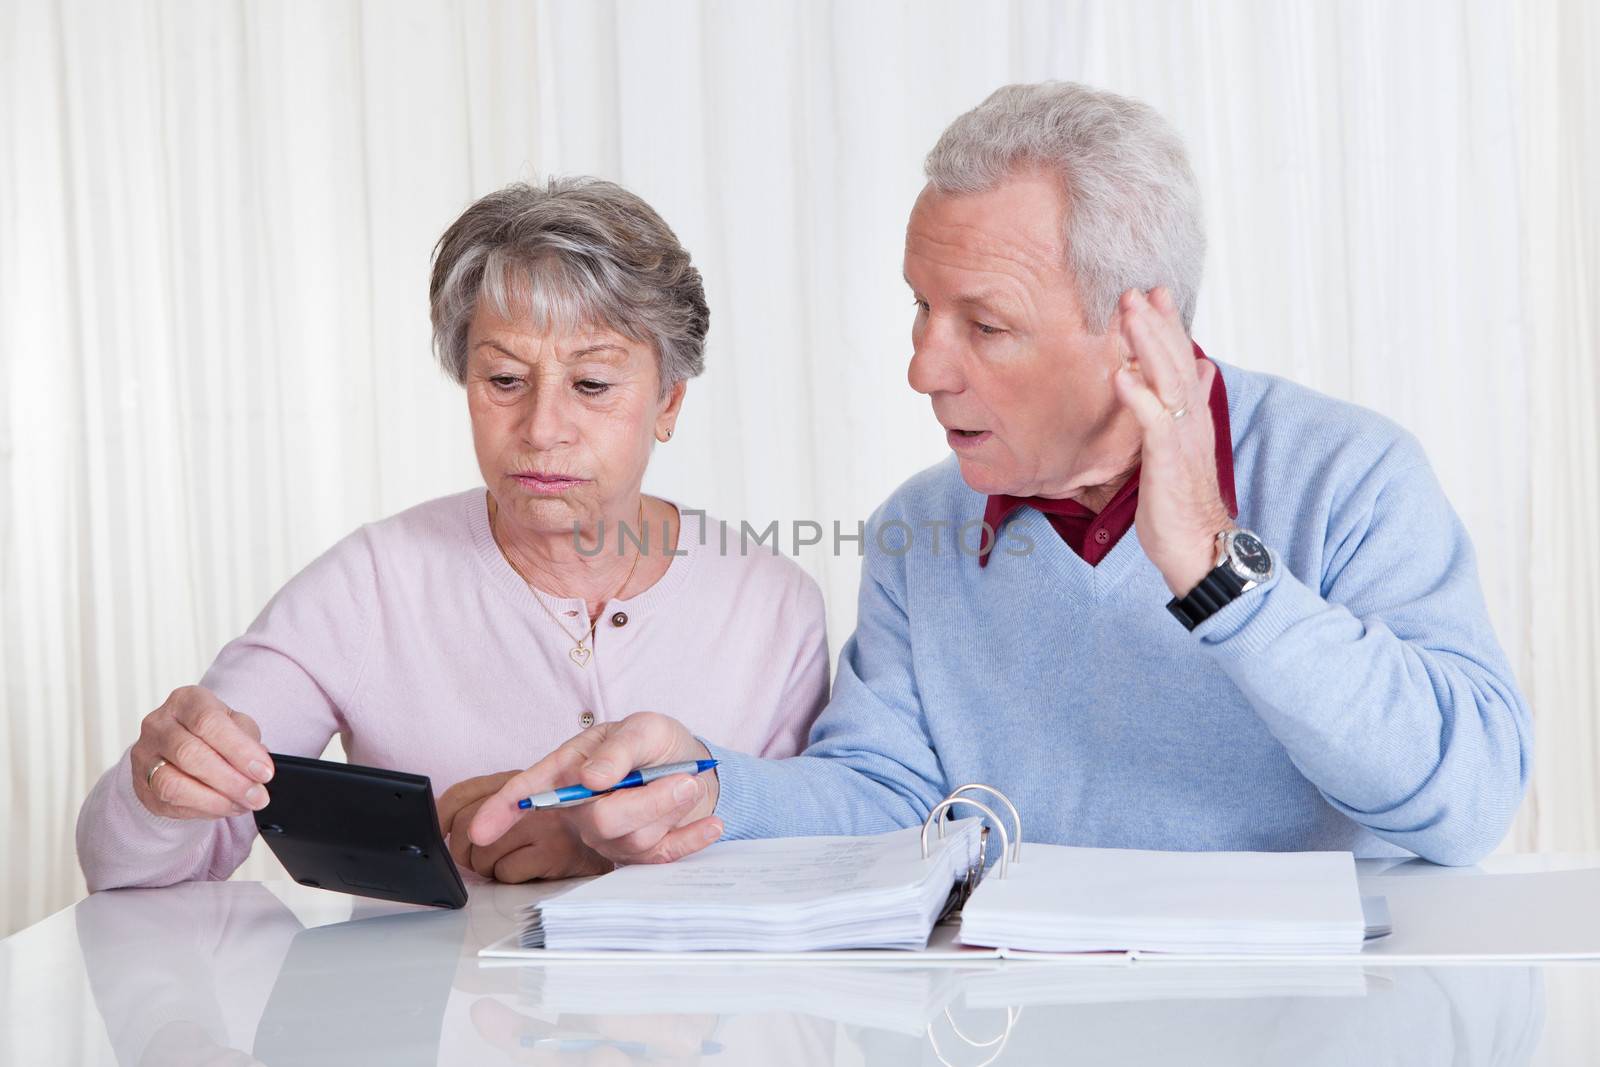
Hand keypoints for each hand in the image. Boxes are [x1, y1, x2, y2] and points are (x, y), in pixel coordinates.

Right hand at [130, 686, 273, 819]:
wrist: (180, 747)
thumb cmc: (214, 733)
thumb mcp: (236, 725)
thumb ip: (248, 742)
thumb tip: (258, 768)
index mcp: (186, 701)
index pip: (209, 722)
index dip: (239, 750)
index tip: (264, 772)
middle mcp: (158, 724)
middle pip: (190, 754)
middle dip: (230, 780)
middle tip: (257, 796)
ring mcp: (144, 755)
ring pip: (173, 784)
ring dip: (215, 800)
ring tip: (242, 804)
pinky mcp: (141, 785)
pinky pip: (169, 803)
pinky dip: (202, 809)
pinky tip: (223, 807)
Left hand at [438, 770, 611, 881]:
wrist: (637, 823)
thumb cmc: (579, 821)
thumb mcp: (539, 800)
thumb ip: (498, 803)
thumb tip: (445, 825)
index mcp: (523, 777)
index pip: (463, 794)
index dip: (441, 816)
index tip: (436, 834)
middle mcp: (533, 794)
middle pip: (466, 826)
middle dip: (463, 851)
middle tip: (476, 858)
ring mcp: (545, 823)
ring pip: (483, 856)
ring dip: (490, 869)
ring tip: (512, 861)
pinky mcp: (556, 852)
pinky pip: (507, 873)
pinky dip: (513, 877)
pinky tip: (532, 869)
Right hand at [469, 712, 721, 868]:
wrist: (694, 764)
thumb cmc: (655, 743)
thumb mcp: (642, 728)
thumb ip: (618, 749)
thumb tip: (592, 778)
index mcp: (572, 772)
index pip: (531, 791)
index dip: (502, 810)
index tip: (478, 830)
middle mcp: (586, 810)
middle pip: (600, 821)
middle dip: (646, 802)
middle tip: (684, 779)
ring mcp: (614, 837)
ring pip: (636, 839)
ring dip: (672, 810)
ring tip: (693, 782)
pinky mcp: (645, 854)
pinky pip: (665, 857)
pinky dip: (693, 840)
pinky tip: (713, 826)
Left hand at [1111, 287, 1234, 595]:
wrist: (1198, 546)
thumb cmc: (1181, 502)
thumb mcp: (1183, 448)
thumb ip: (1188, 408)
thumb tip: (1201, 370)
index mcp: (1192, 416)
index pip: (1181, 361)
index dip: (1168, 327)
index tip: (1154, 294)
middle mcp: (1191, 420)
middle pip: (1175, 361)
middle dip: (1156, 323)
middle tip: (1136, 289)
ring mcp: (1182, 438)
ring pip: (1167, 380)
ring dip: (1147, 344)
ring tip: (1129, 314)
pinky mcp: (1169, 460)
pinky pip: (1153, 422)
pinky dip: (1138, 396)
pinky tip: (1121, 374)